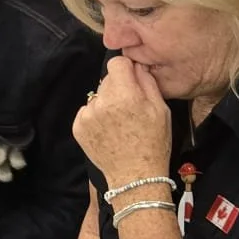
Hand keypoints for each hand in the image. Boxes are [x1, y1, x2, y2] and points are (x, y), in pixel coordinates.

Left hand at [72, 55, 172, 187]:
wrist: (135, 175)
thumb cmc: (153, 143)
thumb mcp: (161, 110)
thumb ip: (147, 82)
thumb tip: (137, 66)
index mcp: (125, 95)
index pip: (116, 63)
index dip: (126, 70)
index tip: (132, 79)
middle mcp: (102, 102)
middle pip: (107, 80)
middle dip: (118, 88)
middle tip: (129, 108)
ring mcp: (87, 116)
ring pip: (97, 96)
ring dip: (106, 103)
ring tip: (119, 123)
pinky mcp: (78, 127)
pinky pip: (87, 112)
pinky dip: (96, 117)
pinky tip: (108, 131)